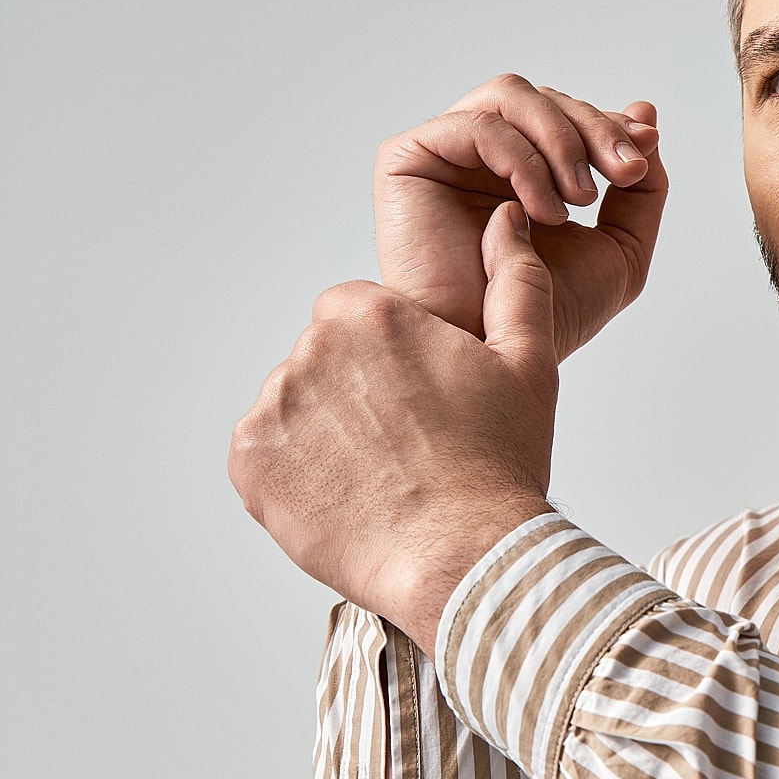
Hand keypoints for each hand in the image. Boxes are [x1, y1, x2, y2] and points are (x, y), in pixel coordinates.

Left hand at [230, 203, 559, 652]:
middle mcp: (308, 350)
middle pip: (324, 362)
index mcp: (367, 314)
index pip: (359, 317)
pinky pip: (265, 458)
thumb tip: (505, 221)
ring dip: (327, 435)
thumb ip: (513, 281)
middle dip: (358, 395)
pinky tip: (350, 496)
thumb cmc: (499, 465)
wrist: (464, 557)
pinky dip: (297, 476)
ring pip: (295, 410)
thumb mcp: (528, 361)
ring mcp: (272, 409)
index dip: (396, 359)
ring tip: (383, 477)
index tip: (424, 399)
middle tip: (409, 444)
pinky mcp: (249, 465)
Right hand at [375, 74, 668, 361]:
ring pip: (512, 95)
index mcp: (524, 169)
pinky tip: (540, 213)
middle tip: (626, 172)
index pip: (570, 116)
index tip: (644, 148)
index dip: (610, 124)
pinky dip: (522, 161)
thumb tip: (645, 115)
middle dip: (596, 129)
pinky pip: (477, 125)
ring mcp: (445, 153)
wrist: (493, 352)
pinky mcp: (408, 159)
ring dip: (562, 139)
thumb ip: (641, 188)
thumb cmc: (547, 313)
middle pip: (546, 98)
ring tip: (580, 198)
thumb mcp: (621, 249)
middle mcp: (482, 155)